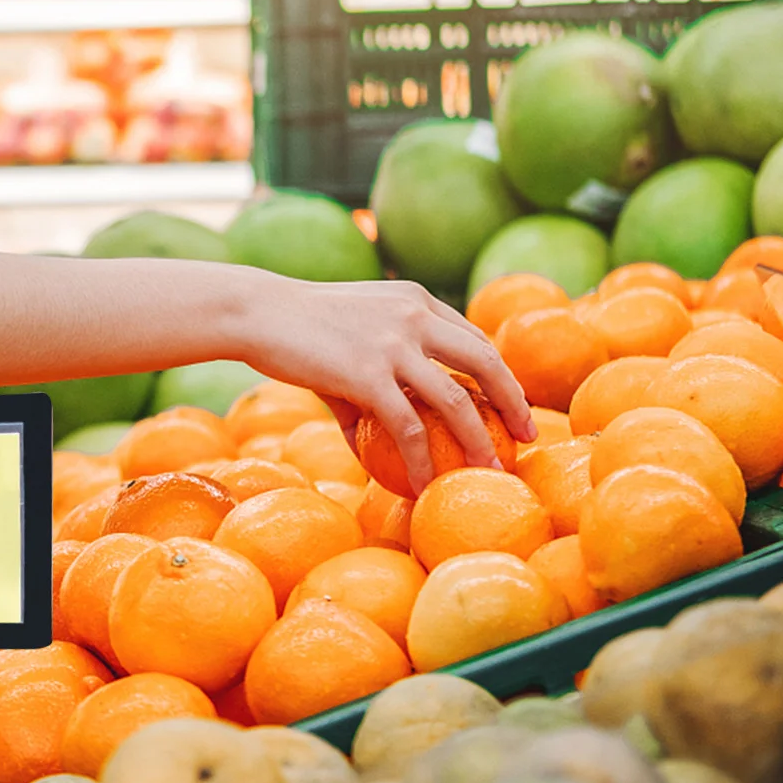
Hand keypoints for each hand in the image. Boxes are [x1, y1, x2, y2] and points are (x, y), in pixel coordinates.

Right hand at [243, 276, 536, 496]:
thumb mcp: (344, 340)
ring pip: (457, 400)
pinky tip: (423, 483)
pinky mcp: (367, 375)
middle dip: (514, 401)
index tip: (508, 404)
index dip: (497, 373)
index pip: (471, 337)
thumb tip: (372, 449)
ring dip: (479, 441)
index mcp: (414, 300)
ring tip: (489, 470)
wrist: (256, 313)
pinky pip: (409, 428)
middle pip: (486, 360)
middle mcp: (414, 316)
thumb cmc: (293, 329)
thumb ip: (368, 386)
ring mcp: (393, 345)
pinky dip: (422, 460)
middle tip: (526, 435)